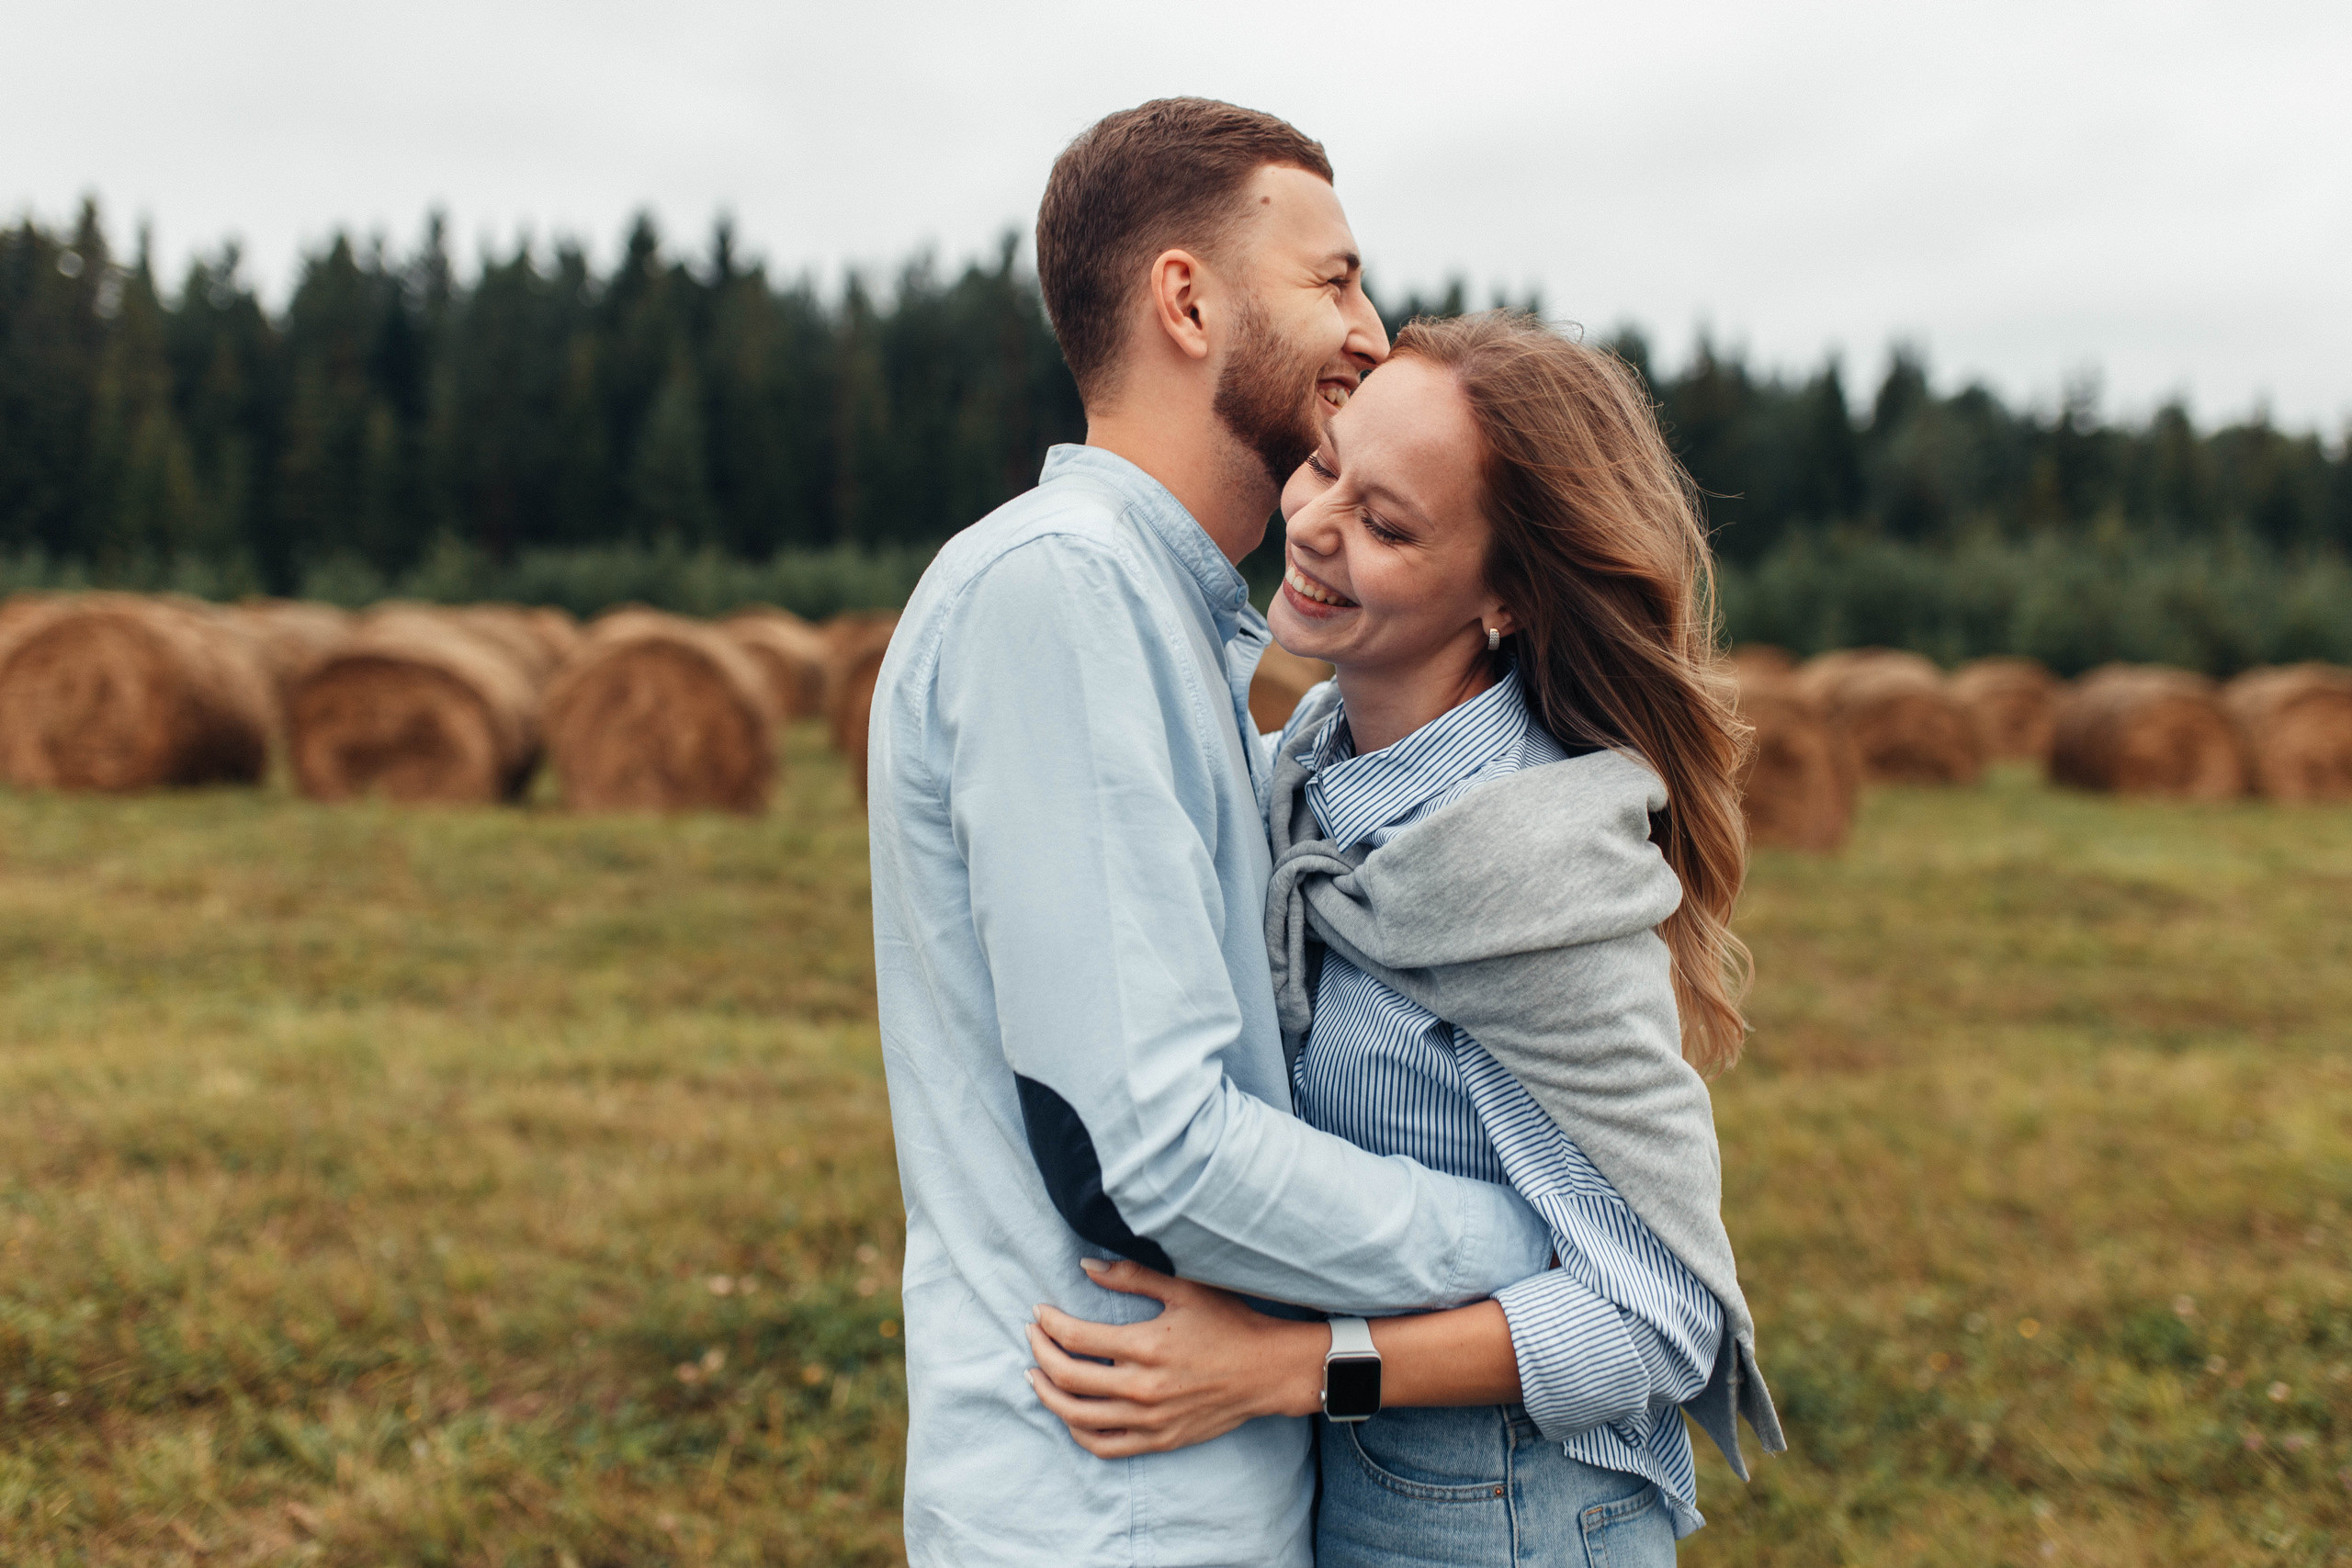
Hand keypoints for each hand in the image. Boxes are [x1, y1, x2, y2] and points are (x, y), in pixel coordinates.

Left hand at [1024, 1257, 1326, 1457]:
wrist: (1267, 1370)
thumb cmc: (1229, 1323)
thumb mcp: (1184, 1289)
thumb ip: (1132, 1277)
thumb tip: (1085, 1266)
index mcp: (1146, 1346)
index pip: (1075, 1338)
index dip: (1048, 1323)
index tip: (1039, 1311)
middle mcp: (1143, 1388)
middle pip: (1068, 1378)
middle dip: (1040, 1354)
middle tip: (1032, 1336)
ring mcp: (1150, 1420)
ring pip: (1078, 1417)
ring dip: (1048, 1395)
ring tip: (1035, 1375)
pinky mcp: (1159, 1440)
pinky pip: (1104, 1446)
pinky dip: (1078, 1432)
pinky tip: (1068, 1414)